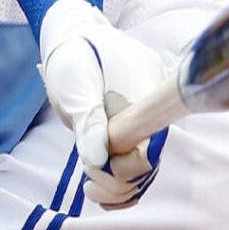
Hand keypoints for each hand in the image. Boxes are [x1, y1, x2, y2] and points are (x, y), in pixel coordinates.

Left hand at [39, 0, 169, 207]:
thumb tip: (97, 158)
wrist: (74, 38)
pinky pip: (137, 163)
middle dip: (119, 177)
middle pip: (150, 159)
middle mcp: (156, 106)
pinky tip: (101, 190)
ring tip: (90, 189)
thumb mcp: (73, 82)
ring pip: (144, 166)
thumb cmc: (72, 54)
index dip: (130, 162)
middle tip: (87, 178)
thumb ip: (87, 118)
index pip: (153, 139)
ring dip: (118, 184)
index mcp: (147, 88)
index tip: (101, 163)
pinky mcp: (138, 129)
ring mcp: (148, 119)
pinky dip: (121, 181)